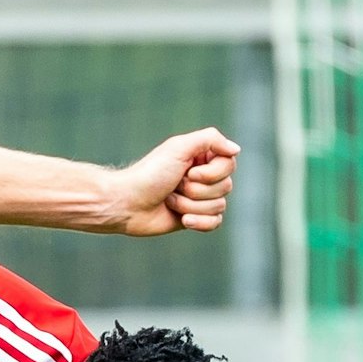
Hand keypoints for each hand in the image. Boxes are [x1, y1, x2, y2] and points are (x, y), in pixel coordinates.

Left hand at [113, 127, 237, 235]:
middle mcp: (204, 177)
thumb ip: (210, 139)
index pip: (229, 165)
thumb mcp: (178, 147)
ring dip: (189, 205)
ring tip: (169, 201)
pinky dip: (199, 222)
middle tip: (173, 186)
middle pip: (226, 187)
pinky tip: (182, 221)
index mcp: (202, 158)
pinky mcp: (194, 218)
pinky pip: (215, 222)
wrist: (126, 203)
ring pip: (219, 206)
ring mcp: (199, 199)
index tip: (187, 172)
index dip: (210, 173)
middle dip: (196, 190)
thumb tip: (236, 150)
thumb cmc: (149, 174)